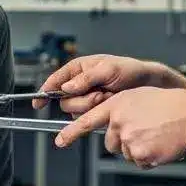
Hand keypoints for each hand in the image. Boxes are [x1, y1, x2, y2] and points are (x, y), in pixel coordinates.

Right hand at [34, 54, 175, 117]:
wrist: (147, 85)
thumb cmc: (129, 70)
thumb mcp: (108, 69)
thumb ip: (85, 78)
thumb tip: (66, 87)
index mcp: (78, 69)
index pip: (55, 80)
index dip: (45, 91)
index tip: (39, 103)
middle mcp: (79, 84)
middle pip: (64, 100)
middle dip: (82, 100)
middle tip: (99, 94)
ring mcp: (86, 98)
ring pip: (75, 110)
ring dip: (91, 105)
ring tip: (107, 96)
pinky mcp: (94, 109)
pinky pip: (86, 116)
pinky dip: (97, 111)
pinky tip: (108, 103)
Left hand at [54, 86, 185, 166]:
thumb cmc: (171, 107)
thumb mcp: (139, 98)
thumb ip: (120, 110)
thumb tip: (109, 124)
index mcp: (117, 105)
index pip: (86, 120)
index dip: (70, 133)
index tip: (59, 141)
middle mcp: (119, 121)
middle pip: (110, 143)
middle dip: (122, 142)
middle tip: (143, 134)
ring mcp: (128, 138)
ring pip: (125, 153)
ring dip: (138, 150)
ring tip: (155, 136)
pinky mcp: (139, 153)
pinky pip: (138, 162)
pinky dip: (149, 158)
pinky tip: (159, 146)